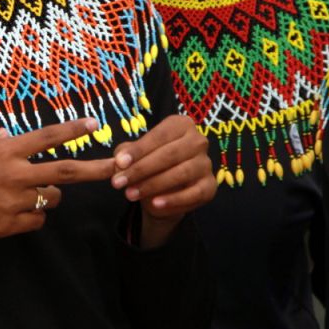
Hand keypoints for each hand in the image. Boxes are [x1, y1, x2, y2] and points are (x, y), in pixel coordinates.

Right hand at [0, 118, 115, 241]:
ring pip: (52, 198)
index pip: (47, 137)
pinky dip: (35, 215)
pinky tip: (16, 210)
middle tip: (118, 167)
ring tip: (30, 191)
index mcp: (3, 150)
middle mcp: (13, 175)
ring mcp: (12, 202)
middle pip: (65, 172)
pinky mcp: (8, 225)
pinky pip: (37, 220)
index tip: (95, 125)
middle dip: (96, 169)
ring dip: (51, 194)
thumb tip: (10, 135)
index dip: (73, 130)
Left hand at [110, 114, 215, 247]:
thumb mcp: (132, 156)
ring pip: (181, 173)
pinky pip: (194, 193)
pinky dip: (174, 200)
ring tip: (131, 194)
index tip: (119, 162)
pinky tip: (155, 203)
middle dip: (141, 169)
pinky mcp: (210, 186)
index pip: (158, 136)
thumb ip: (123, 155)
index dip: (138, 150)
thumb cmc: (148, 164)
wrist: (165, 191)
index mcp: (180, 125)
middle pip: (169, 154)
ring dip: (153, 185)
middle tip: (119, 183)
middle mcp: (198, 141)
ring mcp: (206, 163)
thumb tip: (118, 161)